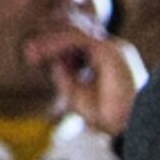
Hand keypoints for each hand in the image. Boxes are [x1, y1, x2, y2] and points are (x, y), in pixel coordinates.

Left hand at [28, 25, 143, 135]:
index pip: (77, 45)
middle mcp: (111, 50)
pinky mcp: (108, 50)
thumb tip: (52, 60)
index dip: (54, 49)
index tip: (33, 58)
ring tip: (32, 53)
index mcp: (107, 60)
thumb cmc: (109, 116)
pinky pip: (76, 38)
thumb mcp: (77, 94)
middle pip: (75, 35)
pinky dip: (57, 43)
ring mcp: (112, 48)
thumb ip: (65, 75)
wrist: (129, 126)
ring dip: (50, 42)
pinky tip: (43, 52)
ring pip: (74, 33)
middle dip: (49, 42)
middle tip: (29, 54)